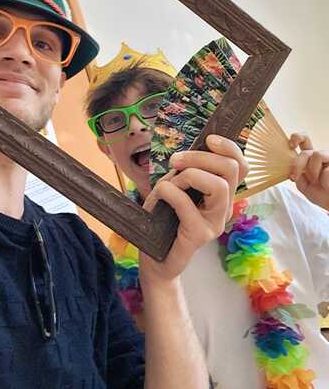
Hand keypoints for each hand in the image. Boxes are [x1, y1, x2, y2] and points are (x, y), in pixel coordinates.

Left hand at [139, 134, 247, 283]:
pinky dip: (170, 191)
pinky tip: (160, 194)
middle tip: (176, 161)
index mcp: (222, 194)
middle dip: (201, 156)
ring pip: (219, 185)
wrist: (154, 257)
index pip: (241, 166)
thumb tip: (188, 154)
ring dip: (191, 174)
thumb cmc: (163, 219)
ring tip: (171, 182)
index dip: (229, 147)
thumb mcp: (175, 187)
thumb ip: (185, 172)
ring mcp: (215, 223)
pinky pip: (188, 204)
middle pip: (231, 169)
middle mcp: (224, 208)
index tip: (208, 139)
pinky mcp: (199, 235)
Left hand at [289, 133, 328, 210]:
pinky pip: (326, 170)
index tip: (291, 145)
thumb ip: (298, 175)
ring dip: (313, 172)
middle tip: (293, 177)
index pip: (303, 141)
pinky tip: (328, 185)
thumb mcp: (304, 186)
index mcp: (310, 159)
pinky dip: (324, 181)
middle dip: (297, 164)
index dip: (297, 138)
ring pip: (316, 155)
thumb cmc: (321, 194)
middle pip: (306, 151)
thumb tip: (293, 166)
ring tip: (319, 182)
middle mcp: (320, 156)